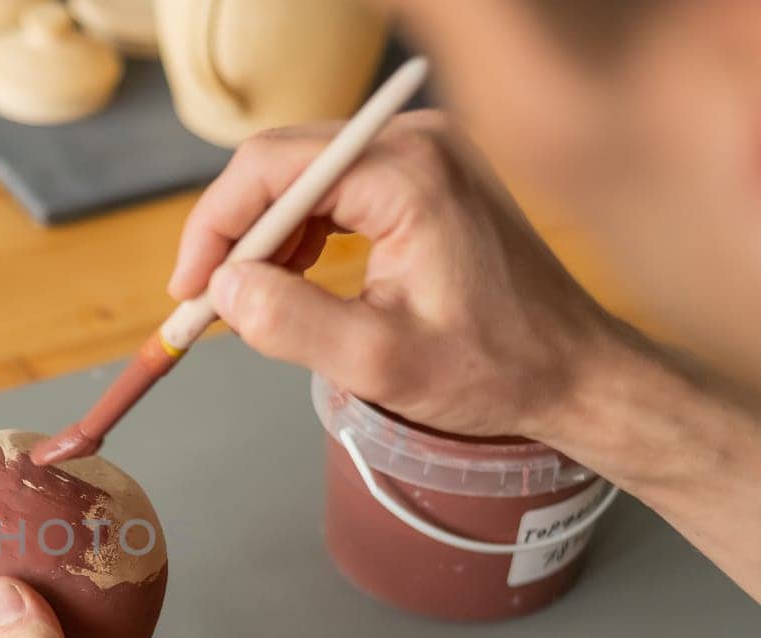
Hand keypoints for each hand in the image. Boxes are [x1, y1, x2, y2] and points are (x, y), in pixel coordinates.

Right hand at [169, 109, 760, 601]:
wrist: (573, 370)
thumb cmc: (492, 368)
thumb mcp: (377, 361)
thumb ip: (290, 322)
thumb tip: (222, 290)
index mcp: (406, 173)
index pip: (270, 168)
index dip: (214, 227)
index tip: (189, 291)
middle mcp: (415, 141)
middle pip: (281, 163)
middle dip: (233, 233)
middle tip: (206, 301)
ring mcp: (424, 152)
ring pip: (302, 175)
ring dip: (263, 236)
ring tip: (247, 301)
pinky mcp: (426, 174)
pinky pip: (334, 188)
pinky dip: (299, 233)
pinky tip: (292, 280)